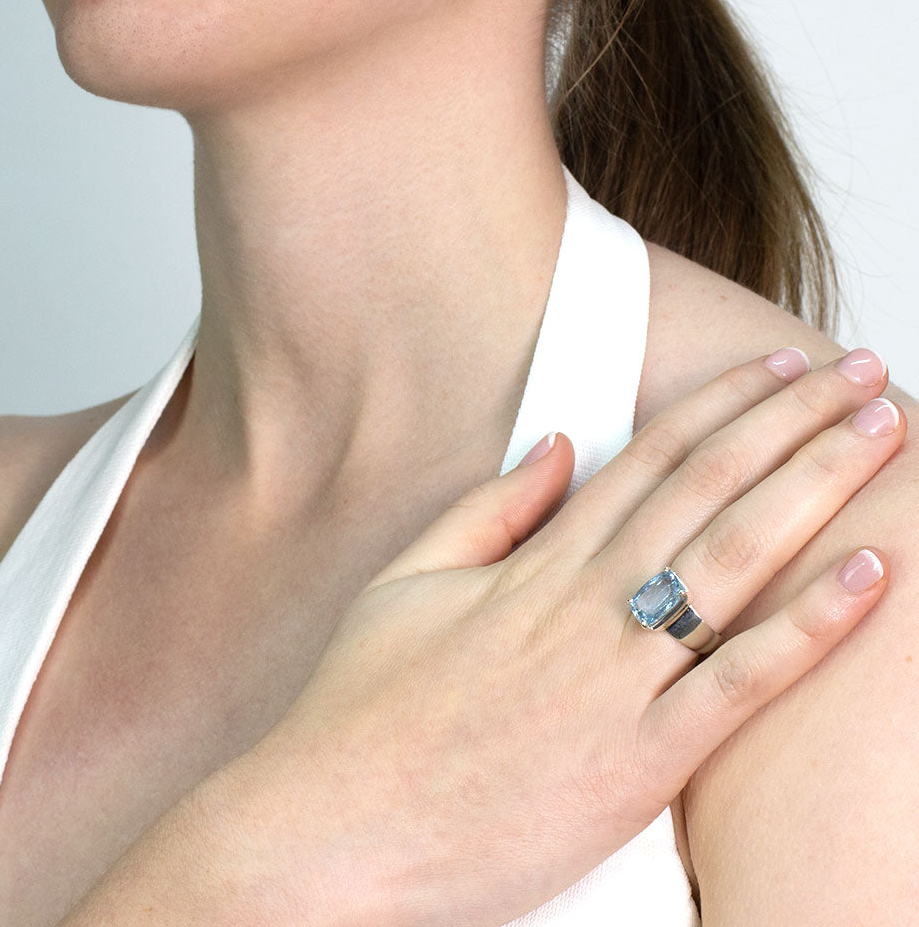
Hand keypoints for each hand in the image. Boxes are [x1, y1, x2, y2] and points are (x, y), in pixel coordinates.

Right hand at [240, 348, 902, 926]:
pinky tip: (868, 573)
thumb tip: (560, 446)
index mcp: (535, 563)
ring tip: (879, 430)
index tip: (778, 368)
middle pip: (710, 489)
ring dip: (817, 487)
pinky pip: (738, 685)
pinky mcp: (635, 766)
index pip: (652, 459)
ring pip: (735, 562)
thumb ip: (489, 508)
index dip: (723, 404)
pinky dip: (810, 627)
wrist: (331, 828)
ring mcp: (613, 682)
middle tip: (860, 372)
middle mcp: (584, 606)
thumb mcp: (407, 581)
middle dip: (794, 422)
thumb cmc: (360, 706)